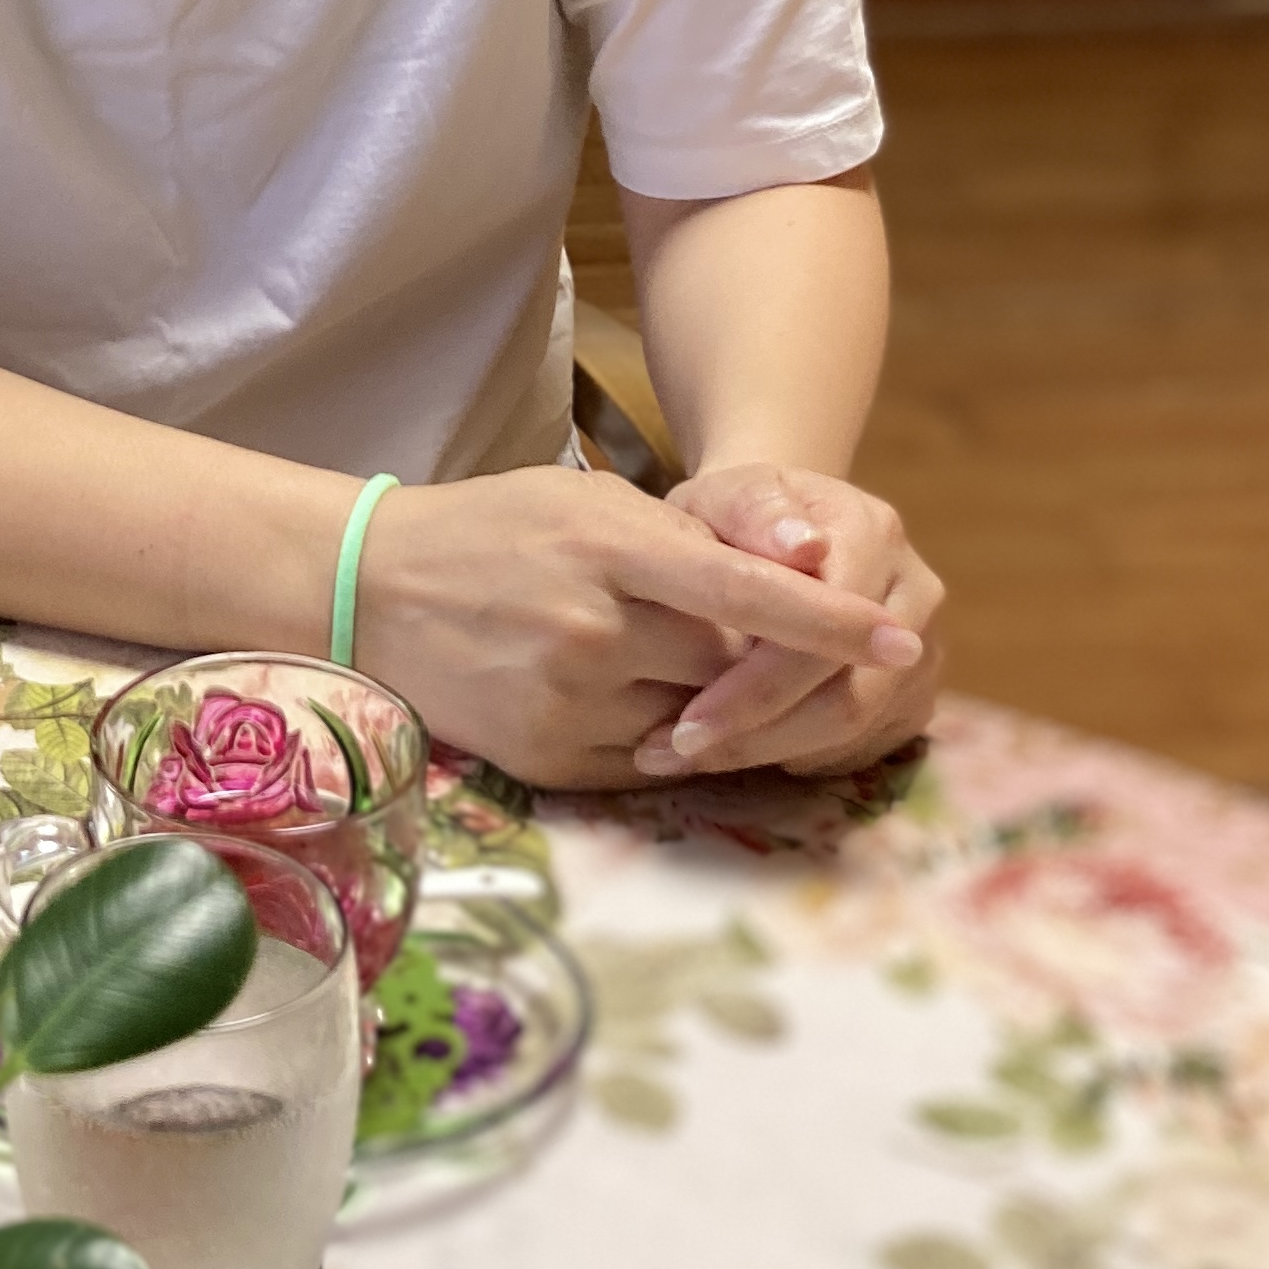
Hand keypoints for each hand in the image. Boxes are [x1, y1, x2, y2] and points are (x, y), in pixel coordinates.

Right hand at [352, 465, 928, 791]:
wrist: (369, 590)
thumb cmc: (492, 530)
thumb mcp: (585, 503)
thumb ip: (683, 541)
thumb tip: (796, 573)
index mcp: (609, 546)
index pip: (744, 591)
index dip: (829, 621)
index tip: (898, 638)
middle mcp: (595, 628)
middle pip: (732, 666)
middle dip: (764, 663)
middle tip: (773, 651)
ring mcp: (571, 702)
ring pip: (698, 723)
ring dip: (715, 704)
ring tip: (681, 669)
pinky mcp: (553, 761)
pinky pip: (652, 765)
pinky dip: (669, 740)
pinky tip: (645, 706)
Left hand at [640, 466, 942, 777]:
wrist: (783, 528)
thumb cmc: (738, 514)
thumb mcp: (726, 495)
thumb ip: (756, 512)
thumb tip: (806, 546)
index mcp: (873, 532)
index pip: (826, 631)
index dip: (755, 686)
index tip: (682, 726)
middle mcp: (916, 592)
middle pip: (849, 696)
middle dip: (758, 736)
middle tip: (677, 755)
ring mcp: (925, 649)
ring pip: (856, 732)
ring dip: (770, 753)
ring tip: (690, 757)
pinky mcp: (916, 693)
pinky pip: (864, 747)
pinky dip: (797, 756)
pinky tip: (738, 749)